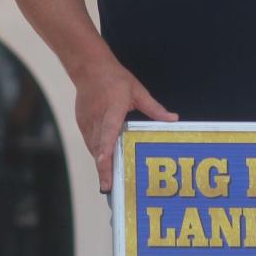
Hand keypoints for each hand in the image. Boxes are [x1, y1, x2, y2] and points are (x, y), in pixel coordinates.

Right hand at [73, 56, 177, 193]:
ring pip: (93, 148)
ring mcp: (87, 122)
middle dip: (103, 168)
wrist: (88, 68)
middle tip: (109, 187)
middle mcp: (97, 118)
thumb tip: (173, 119)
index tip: (104, 164)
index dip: (105, 149)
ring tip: (108, 181)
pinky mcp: (82, 124)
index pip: (108, 132)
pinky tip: (104, 162)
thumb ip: (154, 108)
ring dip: (101, 163)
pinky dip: (97, 153)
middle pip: (98, 147)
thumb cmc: (113, 78)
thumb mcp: (138, 91)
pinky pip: (90, 143)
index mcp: (112, 109)